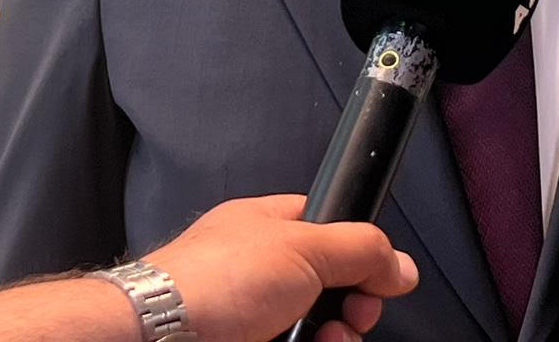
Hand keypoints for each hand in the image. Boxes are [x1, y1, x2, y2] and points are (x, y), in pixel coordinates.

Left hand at [144, 194, 418, 341]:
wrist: (157, 338)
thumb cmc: (214, 281)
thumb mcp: (304, 247)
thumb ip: (361, 249)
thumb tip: (401, 265)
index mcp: (269, 228)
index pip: (329, 230)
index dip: (360, 254)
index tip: (375, 278)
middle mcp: (262, 273)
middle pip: (331, 290)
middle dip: (353, 308)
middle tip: (351, 317)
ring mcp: (254, 318)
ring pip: (318, 329)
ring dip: (335, 339)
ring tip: (326, 341)